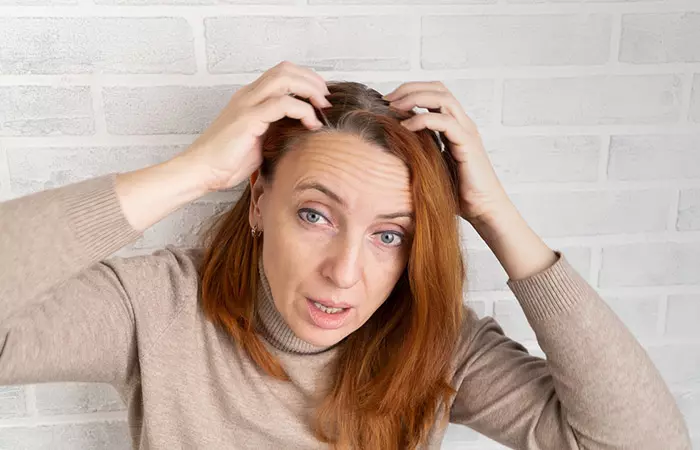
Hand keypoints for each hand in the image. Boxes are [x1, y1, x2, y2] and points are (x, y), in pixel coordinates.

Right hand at [178, 61, 331, 192]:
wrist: (201, 172)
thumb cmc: (226, 162)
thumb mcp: (258, 141)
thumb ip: (276, 130)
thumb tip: (301, 133)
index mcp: (250, 98)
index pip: (282, 73)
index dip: (306, 79)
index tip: (321, 98)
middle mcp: (248, 95)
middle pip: (286, 69)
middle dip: (312, 80)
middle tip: (326, 100)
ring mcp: (247, 104)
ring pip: (285, 78)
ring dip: (310, 90)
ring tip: (322, 108)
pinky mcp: (248, 118)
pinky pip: (283, 104)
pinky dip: (302, 111)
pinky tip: (311, 125)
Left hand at [383, 81, 512, 225]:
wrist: (483, 209)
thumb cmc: (457, 192)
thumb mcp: (431, 165)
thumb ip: (419, 150)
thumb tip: (390, 145)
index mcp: (455, 126)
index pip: (435, 93)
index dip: (411, 90)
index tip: (387, 101)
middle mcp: (462, 124)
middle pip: (438, 88)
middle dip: (409, 88)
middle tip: (386, 99)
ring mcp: (467, 132)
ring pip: (443, 98)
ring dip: (415, 98)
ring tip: (394, 107)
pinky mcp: (467, 144)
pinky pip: (444, 122)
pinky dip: (422, 120)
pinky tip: (405, 128)